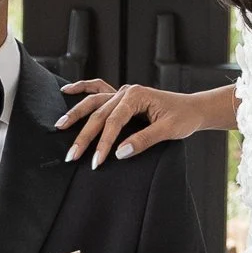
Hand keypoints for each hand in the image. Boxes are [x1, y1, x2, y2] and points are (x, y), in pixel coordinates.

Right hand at [57, 77, 236, 164]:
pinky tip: (66, 91)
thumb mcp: (168, 131)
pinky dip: (82, 90)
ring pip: (93, 102)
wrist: (193, 109)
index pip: (114, 121)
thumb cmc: (184, 118)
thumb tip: (119, 153)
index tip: (96, 162)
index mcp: (136, 96)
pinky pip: (97, 90)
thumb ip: (144, 140)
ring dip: (75, 114)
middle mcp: (125, 91)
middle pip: (99, 114)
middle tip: (71, 156)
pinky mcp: (121, 96)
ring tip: (58, 126)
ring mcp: (122, 92)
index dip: (104, 143)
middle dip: (84, 136)